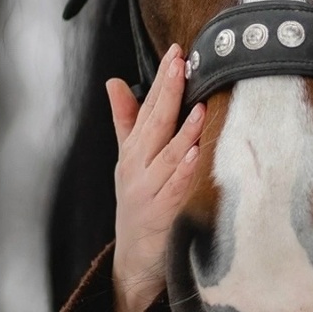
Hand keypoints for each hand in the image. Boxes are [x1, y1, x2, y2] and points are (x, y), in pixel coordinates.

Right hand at [108, 44, 205, 311]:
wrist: (134, 259)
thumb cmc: (138, 202)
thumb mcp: (129, 159)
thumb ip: (127, 120)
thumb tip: (114, 81)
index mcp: (133, 150)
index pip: (148, 107)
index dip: (162, 79)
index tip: (176, 52)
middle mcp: (137, 166)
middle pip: (155, 125)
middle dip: (168, 92)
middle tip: (182, 63)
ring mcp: (146, 191)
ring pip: (165, 157)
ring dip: (181, 132)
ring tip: (198, 108)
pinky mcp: (159, 216)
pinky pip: (173, 191)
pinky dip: (182, 173)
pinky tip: (195, 156)